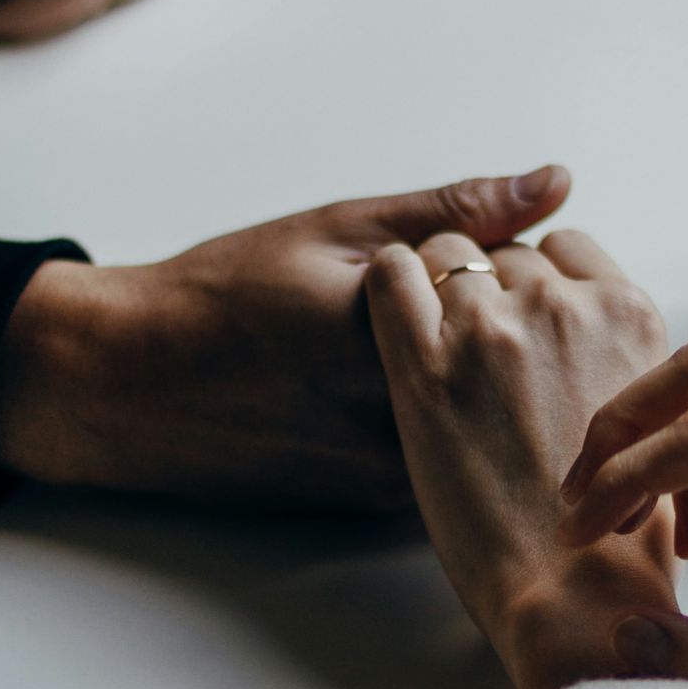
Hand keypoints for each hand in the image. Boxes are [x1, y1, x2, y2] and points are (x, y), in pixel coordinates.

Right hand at [0, 167, 571, 507]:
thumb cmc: (225, 297)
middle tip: (445, 300)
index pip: (525, 301)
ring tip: (387, 351)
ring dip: (482, 385)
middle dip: (506, 331)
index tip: (466, 258)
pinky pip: (451, 457)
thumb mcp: (339, 229)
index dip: (510, 272)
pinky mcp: (381, 505)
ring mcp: (396, 473)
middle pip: (517, 370)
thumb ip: (455, 211)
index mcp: (402, 339)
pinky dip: (448, 424)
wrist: (132, 389)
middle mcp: (407, 421)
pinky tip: (379, 393)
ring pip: (489, 422)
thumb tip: (555, 182)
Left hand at [364, 228, 676, 688]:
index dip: (538, 278)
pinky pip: (390, 273)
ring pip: (447, 253)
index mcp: (629, 315)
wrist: (574, 594)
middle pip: (507, 252)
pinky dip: (388, 285)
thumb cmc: (619, 533)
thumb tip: (597, 347)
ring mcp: (493, 328)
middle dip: (488, 288)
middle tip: (475, 351)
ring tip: (432, 347)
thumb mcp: (655, 420)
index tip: (522, 318)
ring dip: (437, 288)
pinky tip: (391, 322)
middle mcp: (565, 307)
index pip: (568, 247)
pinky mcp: (425, 365)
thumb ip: (625, 362)